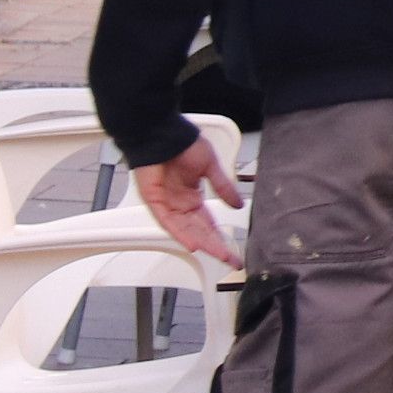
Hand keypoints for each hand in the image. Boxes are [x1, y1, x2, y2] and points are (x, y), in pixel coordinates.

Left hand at [132, 140, 244, 267]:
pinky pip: (168, 223)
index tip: (234, 250)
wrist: (161, 133)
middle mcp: (181, 204)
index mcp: (193, 196)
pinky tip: (193, 244)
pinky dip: (181, 234)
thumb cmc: (182, 143)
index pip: (209, 224)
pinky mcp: (155, 201)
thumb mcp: (210, 167)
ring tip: (218, 255)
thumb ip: (224, 187)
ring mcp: (168, 204)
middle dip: (216, 247)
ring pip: (187, 231)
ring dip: (203, 244)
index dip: (222, 238)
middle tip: (231, 260)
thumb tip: (238, 204)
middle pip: (200, 232)